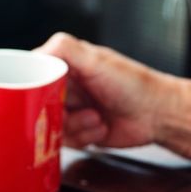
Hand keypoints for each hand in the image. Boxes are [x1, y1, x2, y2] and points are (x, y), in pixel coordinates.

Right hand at [35, 33, 175, 148]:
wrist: (158, 114)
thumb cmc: (134, 84)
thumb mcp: (97, 61)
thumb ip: (65, 49)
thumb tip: (35, 53)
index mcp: (66, 66)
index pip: (32, 75)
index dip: (33, 88)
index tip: (42, 95)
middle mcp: (66, 87)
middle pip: (38, 105)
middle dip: (58, 112)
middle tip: (76, 107)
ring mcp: (72, 111)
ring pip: (51, 127)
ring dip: (75, 126)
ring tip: (96, 116)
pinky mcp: (79, 132)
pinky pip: (66, 142)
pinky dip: (84, 137)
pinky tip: (100, 127)